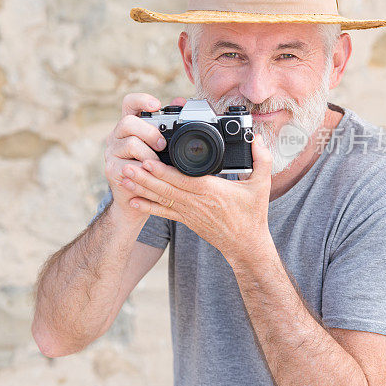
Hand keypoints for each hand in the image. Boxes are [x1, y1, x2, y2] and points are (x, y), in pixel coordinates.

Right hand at [104, 94, 187, 223]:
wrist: (138, 201)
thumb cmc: (153, 171)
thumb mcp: (163, 147)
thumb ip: (168, 126)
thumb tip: (180, 102)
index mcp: (129, 127)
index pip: (129, 103)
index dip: (141, 100)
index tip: (156, 105)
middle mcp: (116, 136)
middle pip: (128, 122)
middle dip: (150, 132)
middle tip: (163, 145)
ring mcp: (111, 153)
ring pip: (130, 143)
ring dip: (149, 154)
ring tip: (158, 164)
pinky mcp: (111, 169)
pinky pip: (129, 165)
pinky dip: (144, 170)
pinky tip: (150, 175)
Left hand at [119, 133, 272, 259]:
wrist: (245, 246)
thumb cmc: (253, 215)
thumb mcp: (262, 186)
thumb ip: (262, 160)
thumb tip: (258, 139)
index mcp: (212, 191)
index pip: (183, 179)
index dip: (164, 171)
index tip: (148, 161)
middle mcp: (197, 202)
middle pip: (166, 188)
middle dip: (144, 177)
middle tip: (126, 165)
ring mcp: (189, 212)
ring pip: (161, 198)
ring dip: (141, 188)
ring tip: (123, 178)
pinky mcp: (185, 220)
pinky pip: (163, 212)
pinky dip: (147, 207)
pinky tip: (131, 201)